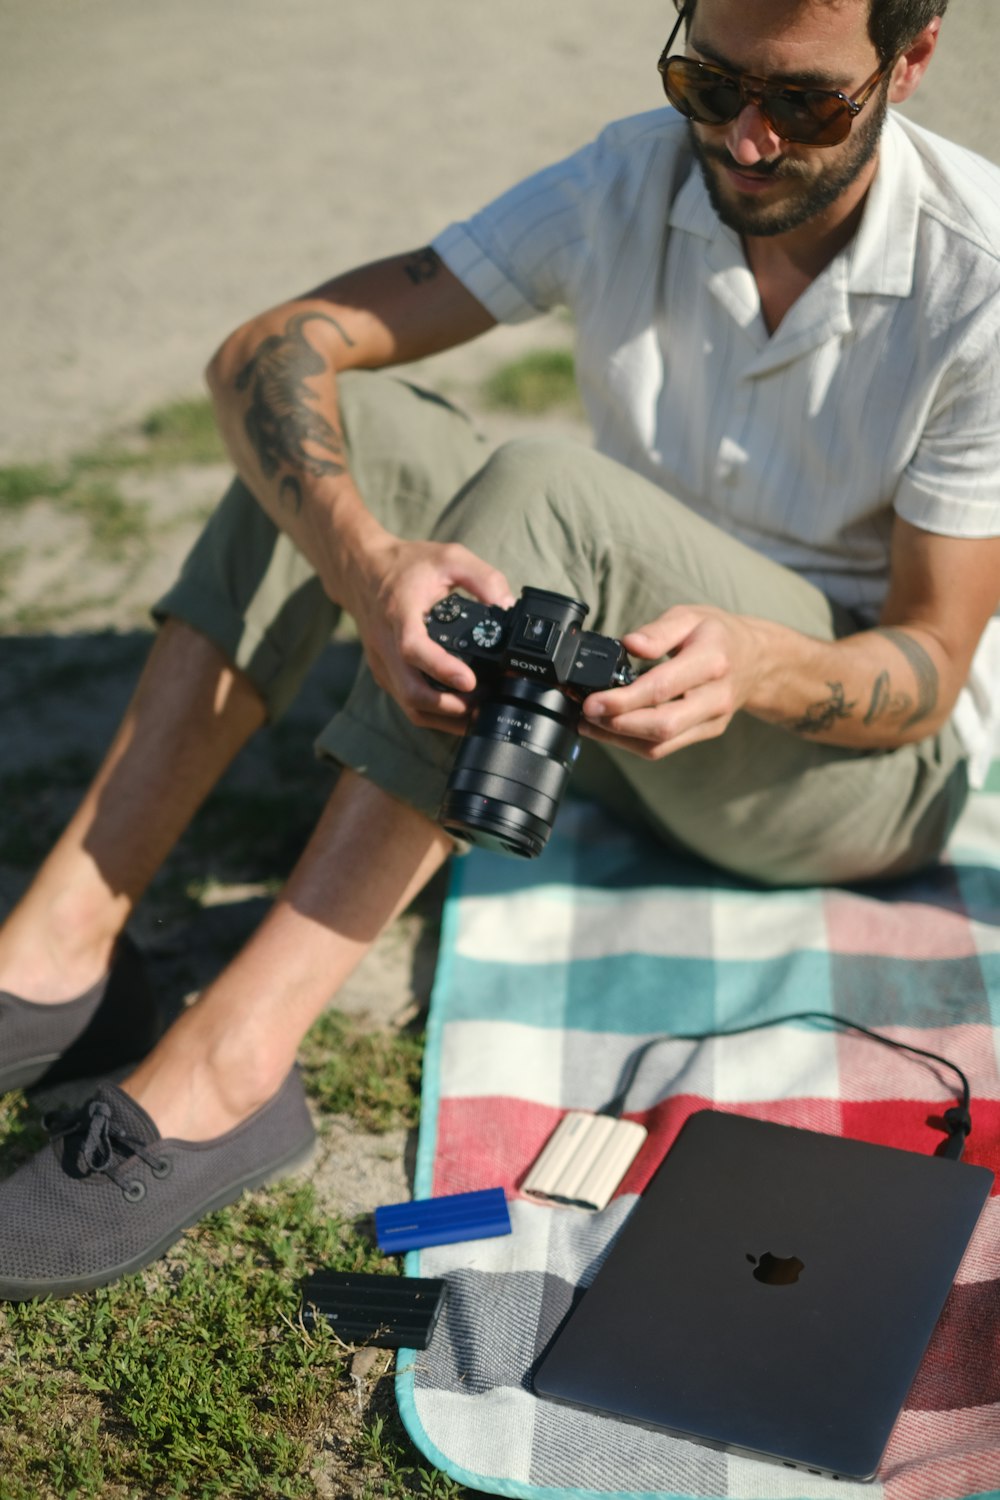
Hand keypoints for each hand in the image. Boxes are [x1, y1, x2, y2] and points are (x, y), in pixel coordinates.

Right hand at [343, 535, 514, 733]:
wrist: (361, 571)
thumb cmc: (406, 565)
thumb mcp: (449, 556)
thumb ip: (483, 577)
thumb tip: (507, 605)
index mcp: (400, 612)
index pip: (413, 648)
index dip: (441, 668)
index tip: (469, 680)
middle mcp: (386, 643)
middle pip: (410, 690)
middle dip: (449, 706)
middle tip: (483, 703)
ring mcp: (382, 662)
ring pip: (409, 704)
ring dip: (443, 716)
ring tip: (477, 712)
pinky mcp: (384, 673)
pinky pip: (406, 702)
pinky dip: (433, 713)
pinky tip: (459, 709)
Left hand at [580, 605, 763, 759]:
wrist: (757, 660)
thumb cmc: (717, 634)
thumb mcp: (690, 615)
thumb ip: (658, 630)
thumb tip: (629, 644)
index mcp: (712, 661)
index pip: (663, 688)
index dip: (624, 700)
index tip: (592, 700)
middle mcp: (715, 697)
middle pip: (662, 724)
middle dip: (617, 725)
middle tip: (585, 714)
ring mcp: (712, 720)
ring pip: (661, 743)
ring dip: (620, 739)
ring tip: (589, 724)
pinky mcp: (705, 733)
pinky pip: (665, 747)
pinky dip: (632, 743)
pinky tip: (609, 731)